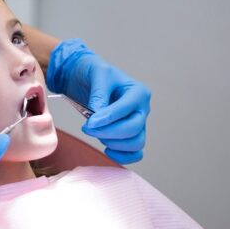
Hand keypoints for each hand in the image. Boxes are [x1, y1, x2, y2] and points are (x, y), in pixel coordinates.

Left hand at [47, 39, 150, 164]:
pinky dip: (123, 156)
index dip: (108, 118)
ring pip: (136, 143)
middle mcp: (142, 109)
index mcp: (138, 92)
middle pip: (133, 129)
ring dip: (113, 143)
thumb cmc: (95, 73)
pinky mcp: (131, 134)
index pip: (126, 109)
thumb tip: (98, 114)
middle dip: (108, 132)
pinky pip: (135, 153)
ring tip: (96, 133)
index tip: (89, 123)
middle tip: (87, 128)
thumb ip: (99, 93)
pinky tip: (106, 149)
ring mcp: (139, 123)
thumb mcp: (97, 74)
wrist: (88, 78)